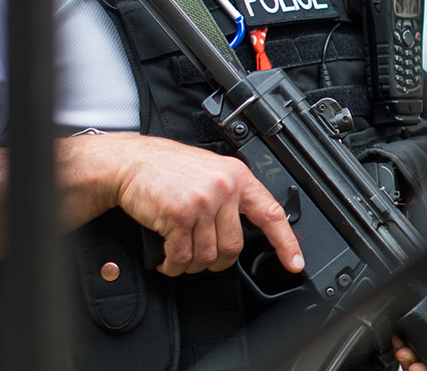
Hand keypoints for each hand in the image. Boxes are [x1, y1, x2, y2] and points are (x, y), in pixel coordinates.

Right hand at [95, 134, 303, 276]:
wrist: (132, 162)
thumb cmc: (169, 169)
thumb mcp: (211, 172)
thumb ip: (232, 196)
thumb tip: (247, 227)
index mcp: (238, 177)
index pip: (272, 214)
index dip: (286, 243)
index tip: (294, 263)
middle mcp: (224, 188)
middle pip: (233, 247)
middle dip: (216, 261)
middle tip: (202, 259)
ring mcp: (202, 201)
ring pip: (207, 255)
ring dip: (191, 264)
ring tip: (180, 256)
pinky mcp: (179, 215)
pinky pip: (182, 256)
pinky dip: (173, 265)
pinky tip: (167, 260)